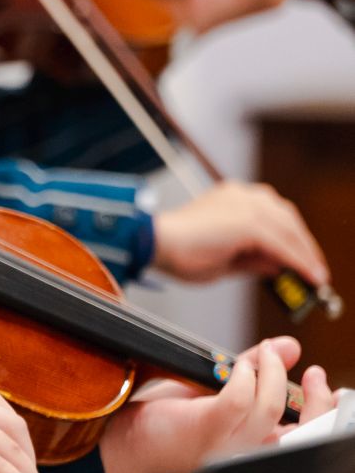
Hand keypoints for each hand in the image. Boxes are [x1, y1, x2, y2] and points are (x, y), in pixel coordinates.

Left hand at [99, 336, 332, 472]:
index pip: (307, 437)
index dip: (323, 407)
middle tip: (306, 369)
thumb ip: (254, 372)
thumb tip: (286, 347)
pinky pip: (238, 399)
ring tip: (258, 355)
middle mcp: (246, 453)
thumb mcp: (217, 391)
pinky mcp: (206, 431)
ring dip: (268, 372)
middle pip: (303, 430)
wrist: (122, 444)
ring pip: (270, 408)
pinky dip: (241, 375)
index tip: (318, 377)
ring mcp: (227, 446)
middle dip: (313, 397)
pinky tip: (234, 368)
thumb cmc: (166, 420)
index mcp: (253, 448)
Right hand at [152, 181, 328, 287]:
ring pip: (289, 230)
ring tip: (314, 277)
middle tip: (314, 271)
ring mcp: (247, 205)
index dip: (293, 239)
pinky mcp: (249, 222)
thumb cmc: (179, 251)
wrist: (157, 243)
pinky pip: (282, 245)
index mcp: (233, 197)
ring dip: (304, 254)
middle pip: (287, 218)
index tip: (304, 260)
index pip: (274, 215)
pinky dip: (298, 262)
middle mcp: (243, 195)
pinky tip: (306, 276)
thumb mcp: (224, 258)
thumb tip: (278, 265)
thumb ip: (253, 259)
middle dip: (304, 246)